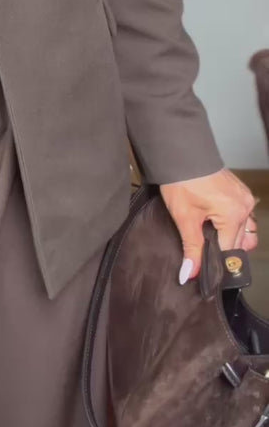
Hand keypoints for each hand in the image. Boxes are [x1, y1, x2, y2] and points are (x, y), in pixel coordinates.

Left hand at [159, 169, 259, 284]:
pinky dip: (231, 223)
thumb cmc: (182, 181)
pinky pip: (242, 216)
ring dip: (229, 237)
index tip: (204, 267)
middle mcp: (244, 207)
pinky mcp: (240, 192)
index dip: (214, 260)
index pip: (229, 250)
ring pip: (243, 230)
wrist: (181, 153)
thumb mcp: (184, 218)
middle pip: (238, 242)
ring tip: (208, 236)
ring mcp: (245, 198)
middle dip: (221, 249)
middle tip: (202, 250)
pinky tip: (214, 223)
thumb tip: (191, 273)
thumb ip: (191, 248)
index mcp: (233, 215)